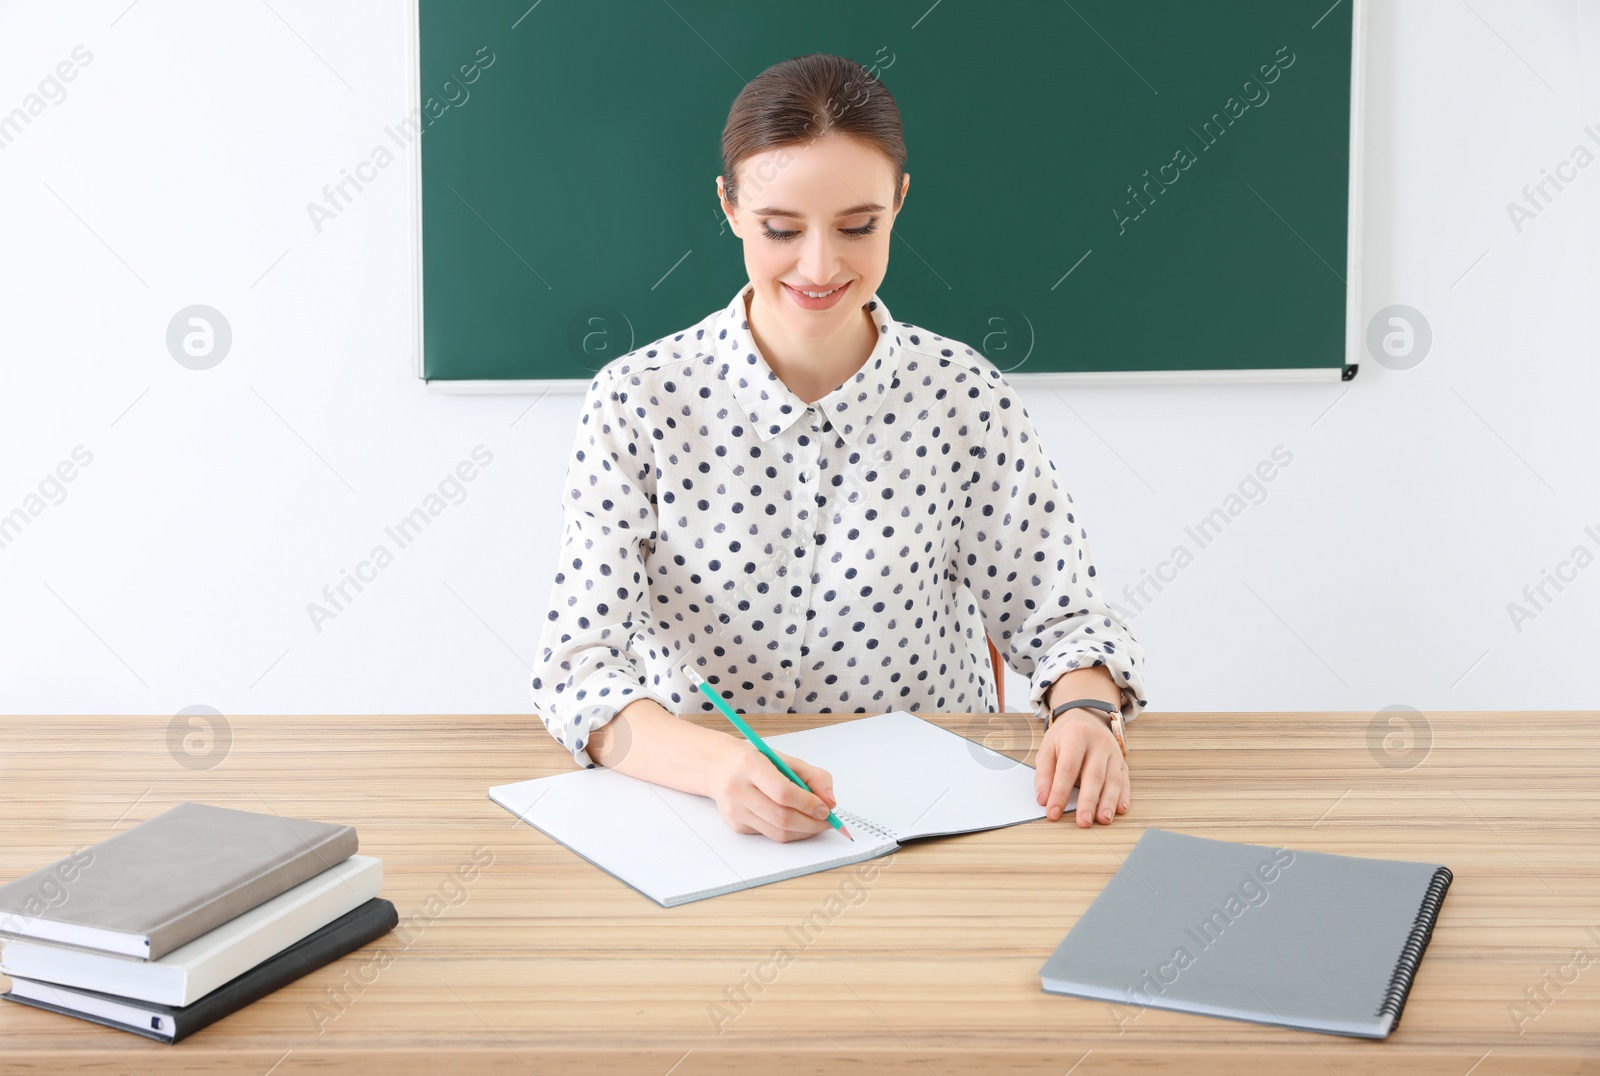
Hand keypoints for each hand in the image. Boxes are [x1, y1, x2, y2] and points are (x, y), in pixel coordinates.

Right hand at [710, 747, 837, 842]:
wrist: (720, 768)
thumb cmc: (757, 762)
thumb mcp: (786, 760)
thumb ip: (814, 777)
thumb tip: (830, 802)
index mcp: (750, 764)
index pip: (783, 792)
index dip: (808, 804)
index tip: (826, 808)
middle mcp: (737, 788)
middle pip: (781, 817)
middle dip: (811, 823)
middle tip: (827, 821)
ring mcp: (735, 810)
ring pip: (777, 833)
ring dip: (803, 831)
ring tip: (816, 823)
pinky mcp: (736, 825)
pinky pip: (770, 835)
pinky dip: (789, 832)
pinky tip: (797, 822)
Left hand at [1035, 709, 1128, 827]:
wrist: (1085, 716)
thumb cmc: (1065, 736)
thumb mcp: (1048, 748)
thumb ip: (1044, 774)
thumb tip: (1043, 799)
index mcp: (1076, 735)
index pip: (1067, 769)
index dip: (1060, 793)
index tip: (1053, 812)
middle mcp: (1098, 742)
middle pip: (1094, 775)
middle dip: (1089, 801)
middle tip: (1083, 822)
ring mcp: (1113, 751)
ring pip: (1113, 779)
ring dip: (1108, 802)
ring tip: (1103, 819)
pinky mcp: (1122, 761)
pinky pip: (1124, 780)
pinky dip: (1123, 796)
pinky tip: (1120, 809)